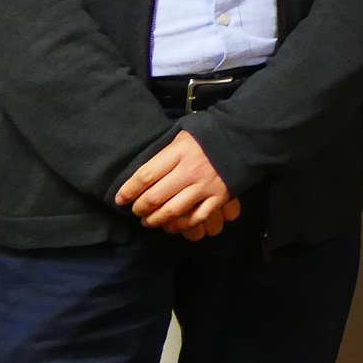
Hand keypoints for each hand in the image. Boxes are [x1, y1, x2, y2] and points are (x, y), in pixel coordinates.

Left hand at [115, 131, 239, 238]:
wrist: (243, 137)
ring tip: (149, 221)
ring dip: (156, 220)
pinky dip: (181, 225)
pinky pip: (196, 217)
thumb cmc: (207, 136)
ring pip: (173, 210)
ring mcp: (205, 185)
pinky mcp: (219, 197)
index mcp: (178, 152)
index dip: (128, 191)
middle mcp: (189, 171)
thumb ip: (164, 155)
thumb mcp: (182, 136)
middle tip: (136, 211)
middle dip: (140, 208)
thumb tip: (141, 177)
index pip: (145, 176)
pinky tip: (172, 226)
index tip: (120, 199)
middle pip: (155, 196)